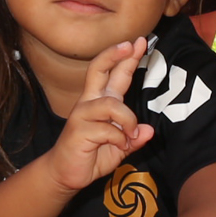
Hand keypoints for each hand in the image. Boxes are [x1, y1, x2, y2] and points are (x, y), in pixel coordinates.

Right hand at [44, 37, 154, 193]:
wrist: (67, 174)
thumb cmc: (92, 156)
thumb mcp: (119, 148)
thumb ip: (133, 139)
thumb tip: (149, 130)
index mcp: (100, 102)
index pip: (113, 74)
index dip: (125, 58)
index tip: (139, 41)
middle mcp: (90, 102)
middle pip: (98, 69)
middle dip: (115, 55)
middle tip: (131, 44)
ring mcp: (82, 114)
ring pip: (112, 104)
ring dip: (127, 120)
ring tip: (129, 135)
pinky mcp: (78, 129)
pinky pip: (107, 128)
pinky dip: (118, 139)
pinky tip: (117, 147)